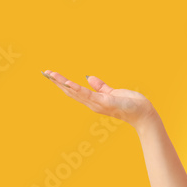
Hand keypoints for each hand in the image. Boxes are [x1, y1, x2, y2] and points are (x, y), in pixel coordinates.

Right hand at [42, 70, 156, 128]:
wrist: (142, 113)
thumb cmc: (129, 104)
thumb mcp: (111, 93)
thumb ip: (100, 86)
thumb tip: (89, 77)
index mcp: (93, 100)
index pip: (73, 91)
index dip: (61, 83)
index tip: (50, 75)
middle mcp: (92, 104)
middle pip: (70, 92)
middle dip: (57, 83)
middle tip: (44, 73)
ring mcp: (97, 104)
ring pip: (75, 92)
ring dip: (62, 84)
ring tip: (51, 75)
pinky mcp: (104, 102)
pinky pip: (87, 94)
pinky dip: (76, 89)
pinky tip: (67, 82)